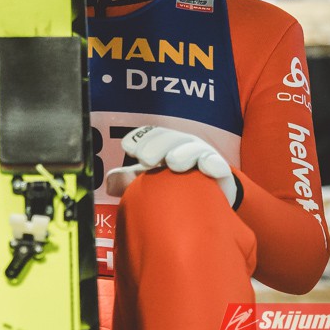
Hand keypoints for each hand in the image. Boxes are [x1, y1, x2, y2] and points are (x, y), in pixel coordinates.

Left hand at [105, 126, 237, 205]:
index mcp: (164, 143)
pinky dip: (212, 164)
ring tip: (173, 163)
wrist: (210, 195)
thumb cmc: (174, 183)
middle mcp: (183, 144)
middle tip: (145, 160)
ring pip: (193, 148)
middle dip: (156, 146)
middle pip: (169, 138)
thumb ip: (129, 179)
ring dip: (182, 153)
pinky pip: (217, 164)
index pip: (151, 134)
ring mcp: (202, 155)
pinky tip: (207, 168)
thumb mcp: (151, 179)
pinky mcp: (220, 171)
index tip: (128, 148)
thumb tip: (109, 181)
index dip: (139, 138)